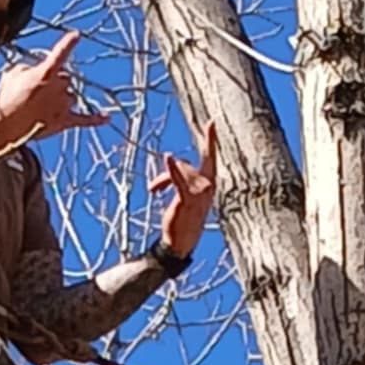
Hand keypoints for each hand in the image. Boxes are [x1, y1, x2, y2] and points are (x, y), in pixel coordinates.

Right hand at [0, 32, 110, 144]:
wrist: (6, 126)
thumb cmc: (7, 99)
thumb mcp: (13, 74)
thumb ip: (29, 68)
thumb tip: (35, 73)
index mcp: (46, 72)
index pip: (61, 53)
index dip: (69, 43)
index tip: (77, 35)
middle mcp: (59, 87)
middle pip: (66, 78)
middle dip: (55, 82)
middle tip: (37, 92)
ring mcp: (63, 105)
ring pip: (71, 96)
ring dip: (61, 98)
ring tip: (42, 107)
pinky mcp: (64, 122)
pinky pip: (85, 120)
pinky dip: (96, 119)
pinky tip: (107, 118)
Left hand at [150, 122, 216, 258]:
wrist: (181, 242)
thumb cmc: (183, 218)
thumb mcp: (186, 193)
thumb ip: (182, 176)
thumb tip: (173, 162)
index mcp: (210, 183)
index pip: (210, 157)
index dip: (210, 140)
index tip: (211, 122)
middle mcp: (208, 186)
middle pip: (185, 165)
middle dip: (169, 173)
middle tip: (154, 189)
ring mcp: (199, 193)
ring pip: (177, 172)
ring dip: (161, 181)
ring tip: (153, 191)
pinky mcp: (187, 199)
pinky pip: (177, 180)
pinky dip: (171, 170)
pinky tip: (168, 158)